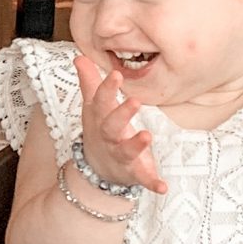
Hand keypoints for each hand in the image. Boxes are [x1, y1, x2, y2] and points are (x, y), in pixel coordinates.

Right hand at [74, 53, 165, 194]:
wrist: (97, 169)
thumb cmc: (99, 131)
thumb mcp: (93, 108)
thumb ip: (90, 83)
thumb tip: (79, 57)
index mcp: (101, 119)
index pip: (101, 101)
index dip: (107, 88)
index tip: (116, 74)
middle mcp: (109, 137)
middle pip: (112, 126)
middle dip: (122, 114)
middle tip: (135, 100)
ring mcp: (120, 155)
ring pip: (127, 151)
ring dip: (136, 145)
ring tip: (147, 136)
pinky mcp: (133, 172)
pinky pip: (143, 179)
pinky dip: (152, 183)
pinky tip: (163, 187)